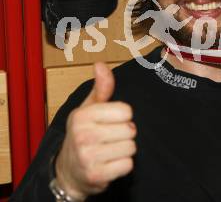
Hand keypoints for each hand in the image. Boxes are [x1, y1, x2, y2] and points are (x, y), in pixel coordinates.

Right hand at [55, 63, 136, 199]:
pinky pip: (127, 165)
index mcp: (82, 116)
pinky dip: (123, 165)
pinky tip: (110, 163)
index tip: (112, 121)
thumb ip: (101, 88)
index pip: (126, 111)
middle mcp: (83, 135)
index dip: (123, 116)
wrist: (68, 172)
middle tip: (111, 138)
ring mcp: (88, 157)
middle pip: (130, 130)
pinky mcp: (97, 175)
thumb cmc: (83, 134)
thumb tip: (100, 64)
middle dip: (125, 134)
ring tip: (110, 151)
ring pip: (131, 148)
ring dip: (124, 150)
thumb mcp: (89, 109)